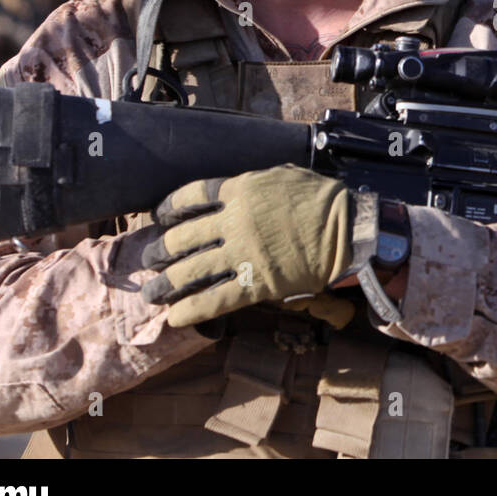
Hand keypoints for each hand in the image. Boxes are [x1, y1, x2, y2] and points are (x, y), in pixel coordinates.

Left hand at [140, 164, 354, 327]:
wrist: (347, 229)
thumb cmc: (319, 199)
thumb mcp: (280, 177)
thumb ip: (251, 184)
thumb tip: (234, 190)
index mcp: (238, 190)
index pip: (190, 197)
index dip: (168, 209)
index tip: (159, 217)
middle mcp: (232, 222)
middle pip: (181, 238)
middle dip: (159, 252)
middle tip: (149, 261)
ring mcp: (242, 254)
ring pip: (190, 272)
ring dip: (165, 286)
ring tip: (153, 294)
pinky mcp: (255, 283)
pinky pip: (214, 300)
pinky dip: (191, 311)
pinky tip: (174, 318)